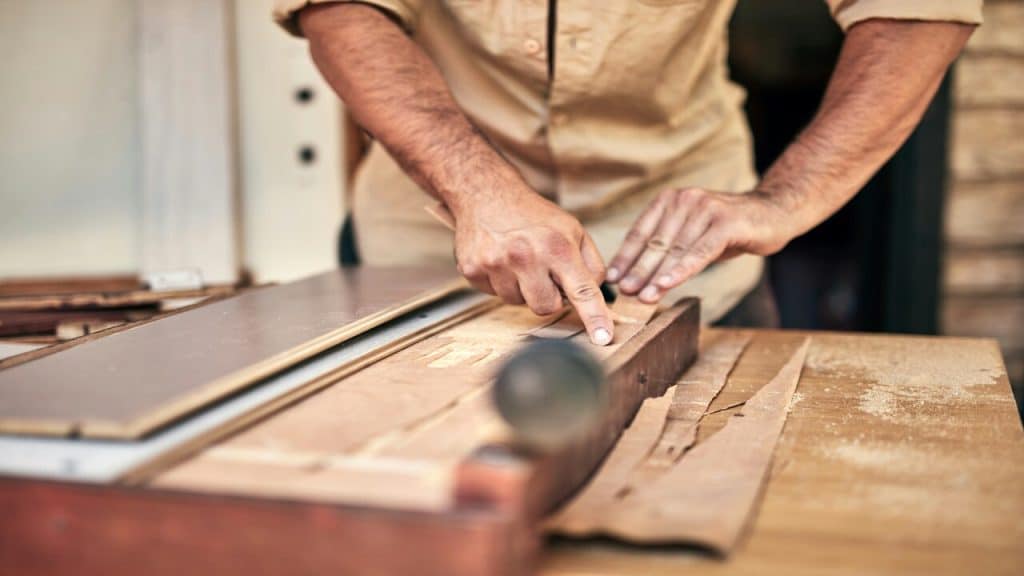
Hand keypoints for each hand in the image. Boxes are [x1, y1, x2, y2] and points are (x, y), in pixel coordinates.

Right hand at [452, 189, 613, 345]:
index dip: (595, 317)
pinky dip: (500, 282)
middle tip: (542, 270)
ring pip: (518, 303)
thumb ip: (591, 263)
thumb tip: (597, 294)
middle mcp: (526, 256)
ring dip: (522, 288)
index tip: (603, 338)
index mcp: (557, 246)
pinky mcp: (473, 270)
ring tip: (518, 260)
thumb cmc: (533, 215)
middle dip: (548, 295)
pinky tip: (500, 259)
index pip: (582, 290)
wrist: (486, 193)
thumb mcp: (573, 229)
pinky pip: (494, 294)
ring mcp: (496, 264)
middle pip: (546, 307)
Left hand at [608, 188, 793, 302]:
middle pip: (655, 242)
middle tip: (623, 293)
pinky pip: (699, 252)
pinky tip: (667, 285)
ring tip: (642, 297)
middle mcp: (684, 200)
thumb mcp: (692, 235)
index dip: (625, 256)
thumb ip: (669, 250)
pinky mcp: (725, 223)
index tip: (610, 278)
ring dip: (656, 276)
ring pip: (675, 249)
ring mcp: (705, 208)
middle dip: (637, 270)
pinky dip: (681, 270)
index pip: (641, 232)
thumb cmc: (727, 229)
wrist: (772, 213)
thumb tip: (639, 279)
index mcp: (669, 200)